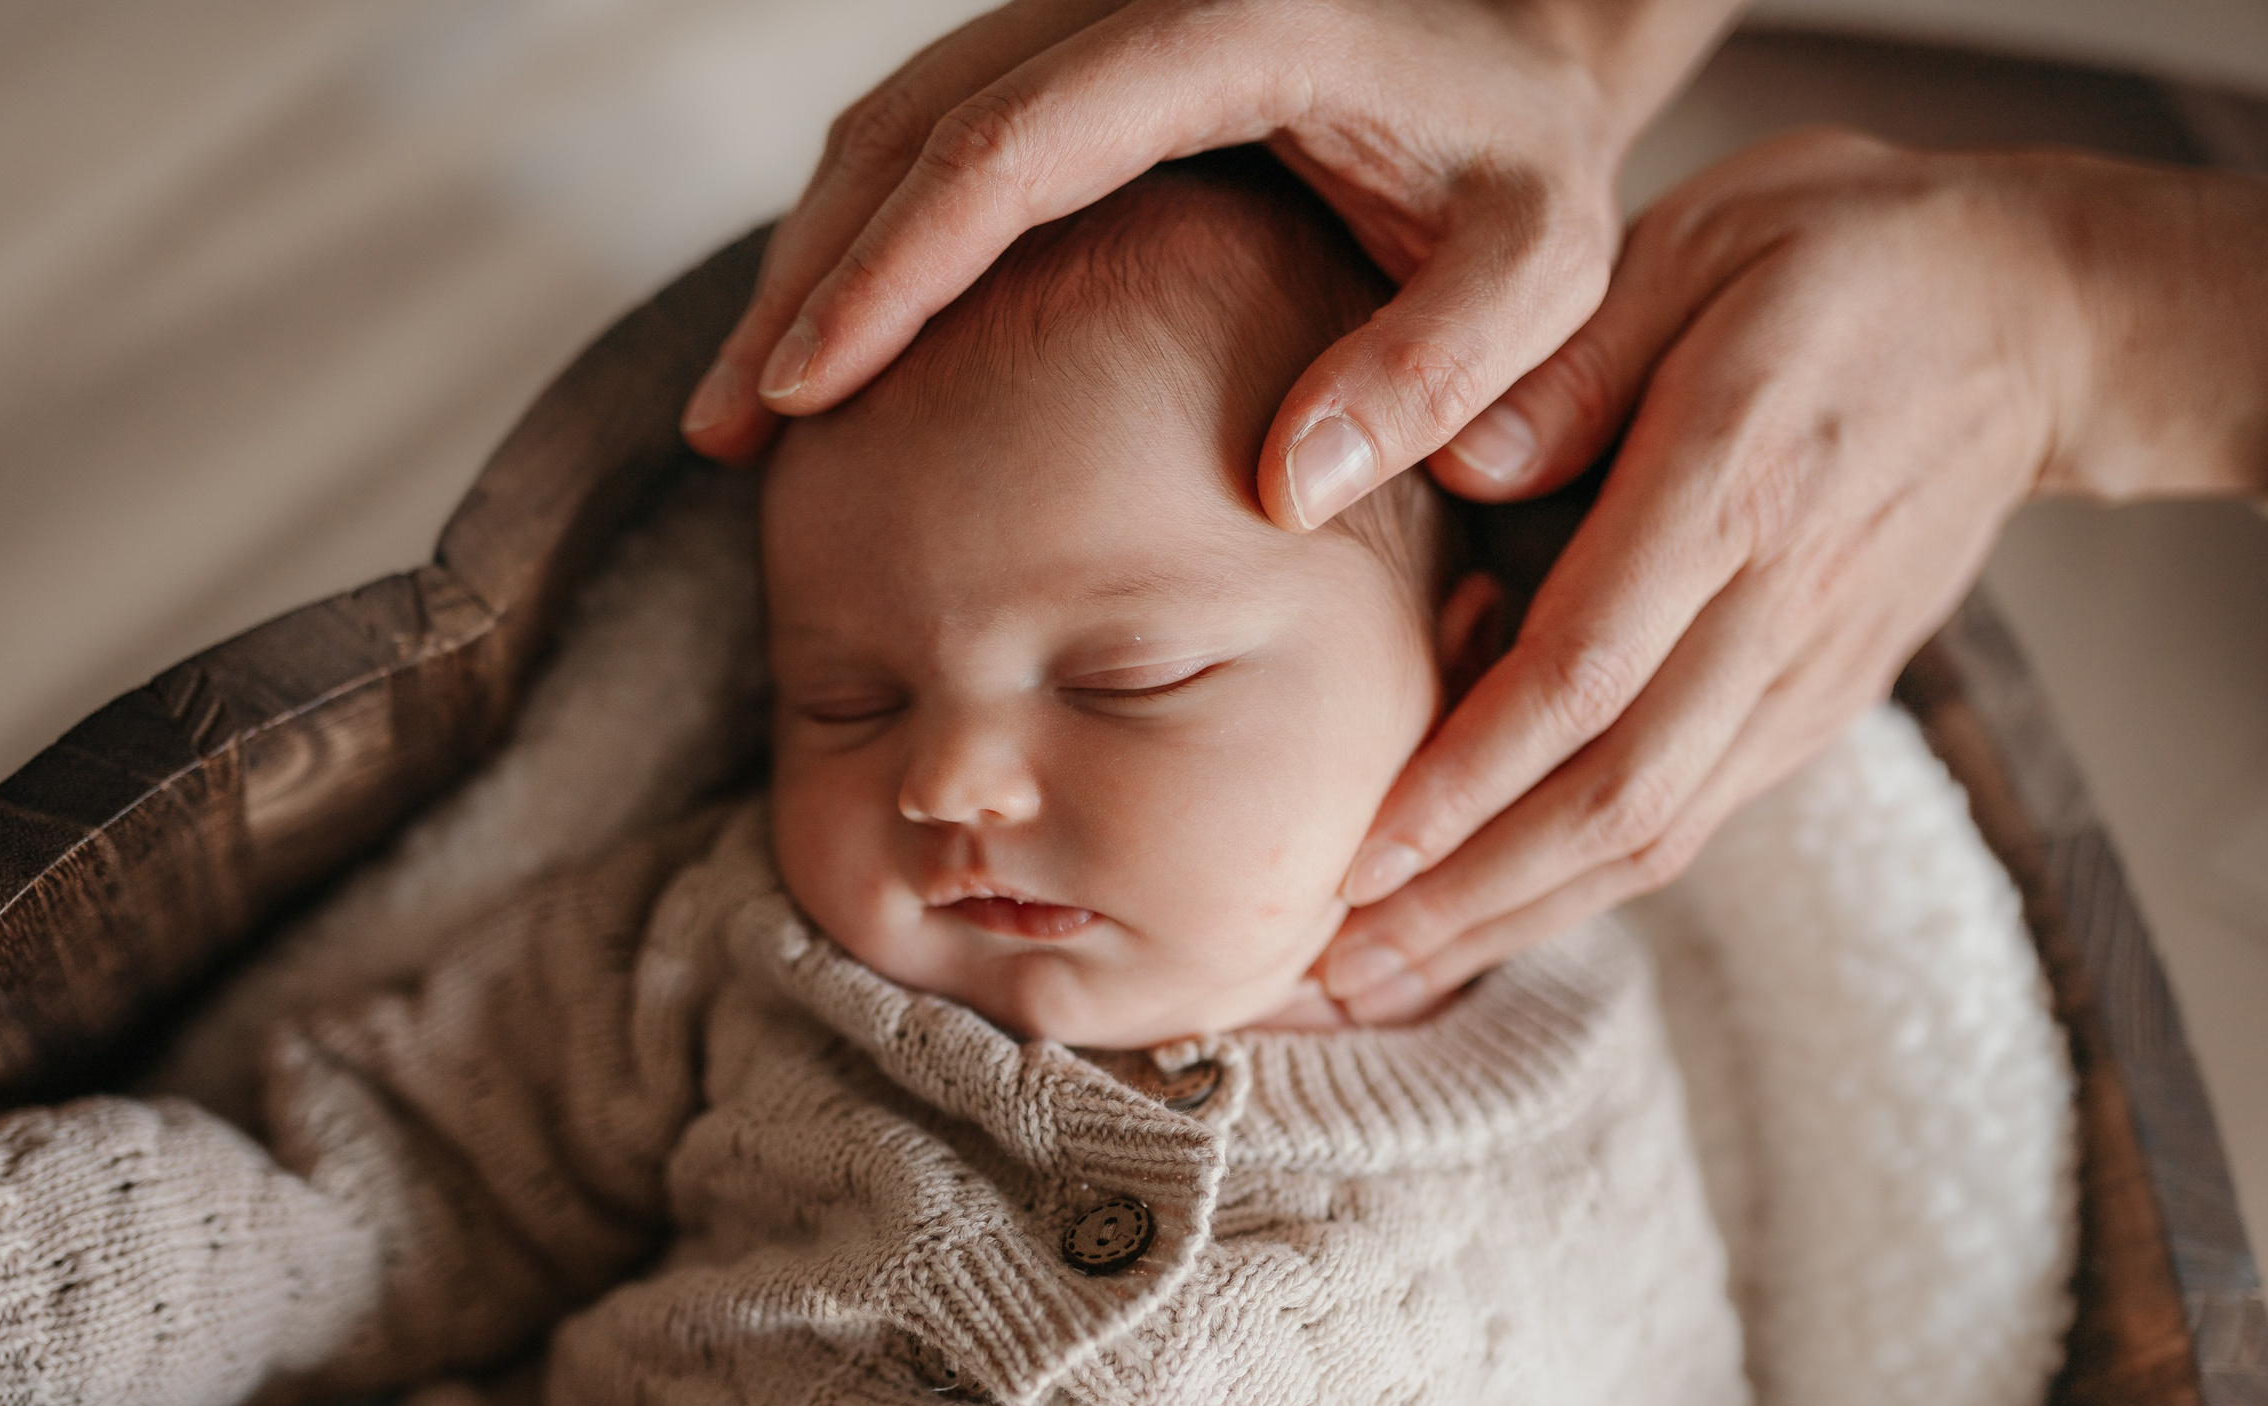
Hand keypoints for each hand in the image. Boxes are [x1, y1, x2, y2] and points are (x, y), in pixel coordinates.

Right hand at [681, 0, 1740, 530]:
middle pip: (909, 128)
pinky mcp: (1073, 64)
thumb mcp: (1540, 262)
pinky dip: (859, 238)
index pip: (1008, 150)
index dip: (892, 270)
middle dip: (805, 281)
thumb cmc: (1528, 160)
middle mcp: (1127, 3)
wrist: (1523, 39)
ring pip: (894, 123)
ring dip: (808, 260)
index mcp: (1228, 33)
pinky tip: (826, 346)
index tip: (810, 388)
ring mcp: (1087, 22)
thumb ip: (1443, 367)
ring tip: (742, 414)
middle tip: (730, 430)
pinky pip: (929, 136)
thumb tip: (1285, 490)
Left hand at [1320, 128, 2267, 1016]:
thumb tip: (1458, 467)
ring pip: (1657, 836)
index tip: (1361, 855)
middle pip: (1618, 798)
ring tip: (1381, 979)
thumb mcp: (1695, 242)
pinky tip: (1484, 918)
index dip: (1469, 782)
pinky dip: (1580, 888)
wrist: (2033, 316)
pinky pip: (1693, 820)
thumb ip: (1571, 364)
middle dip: (1467, 898)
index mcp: (1735, 482)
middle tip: (1334, 964)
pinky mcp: (1816, 705)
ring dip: (1512, 920)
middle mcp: (1779, 605)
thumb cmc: (1835, 258)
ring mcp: (1808, 671)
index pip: (1587, 673)